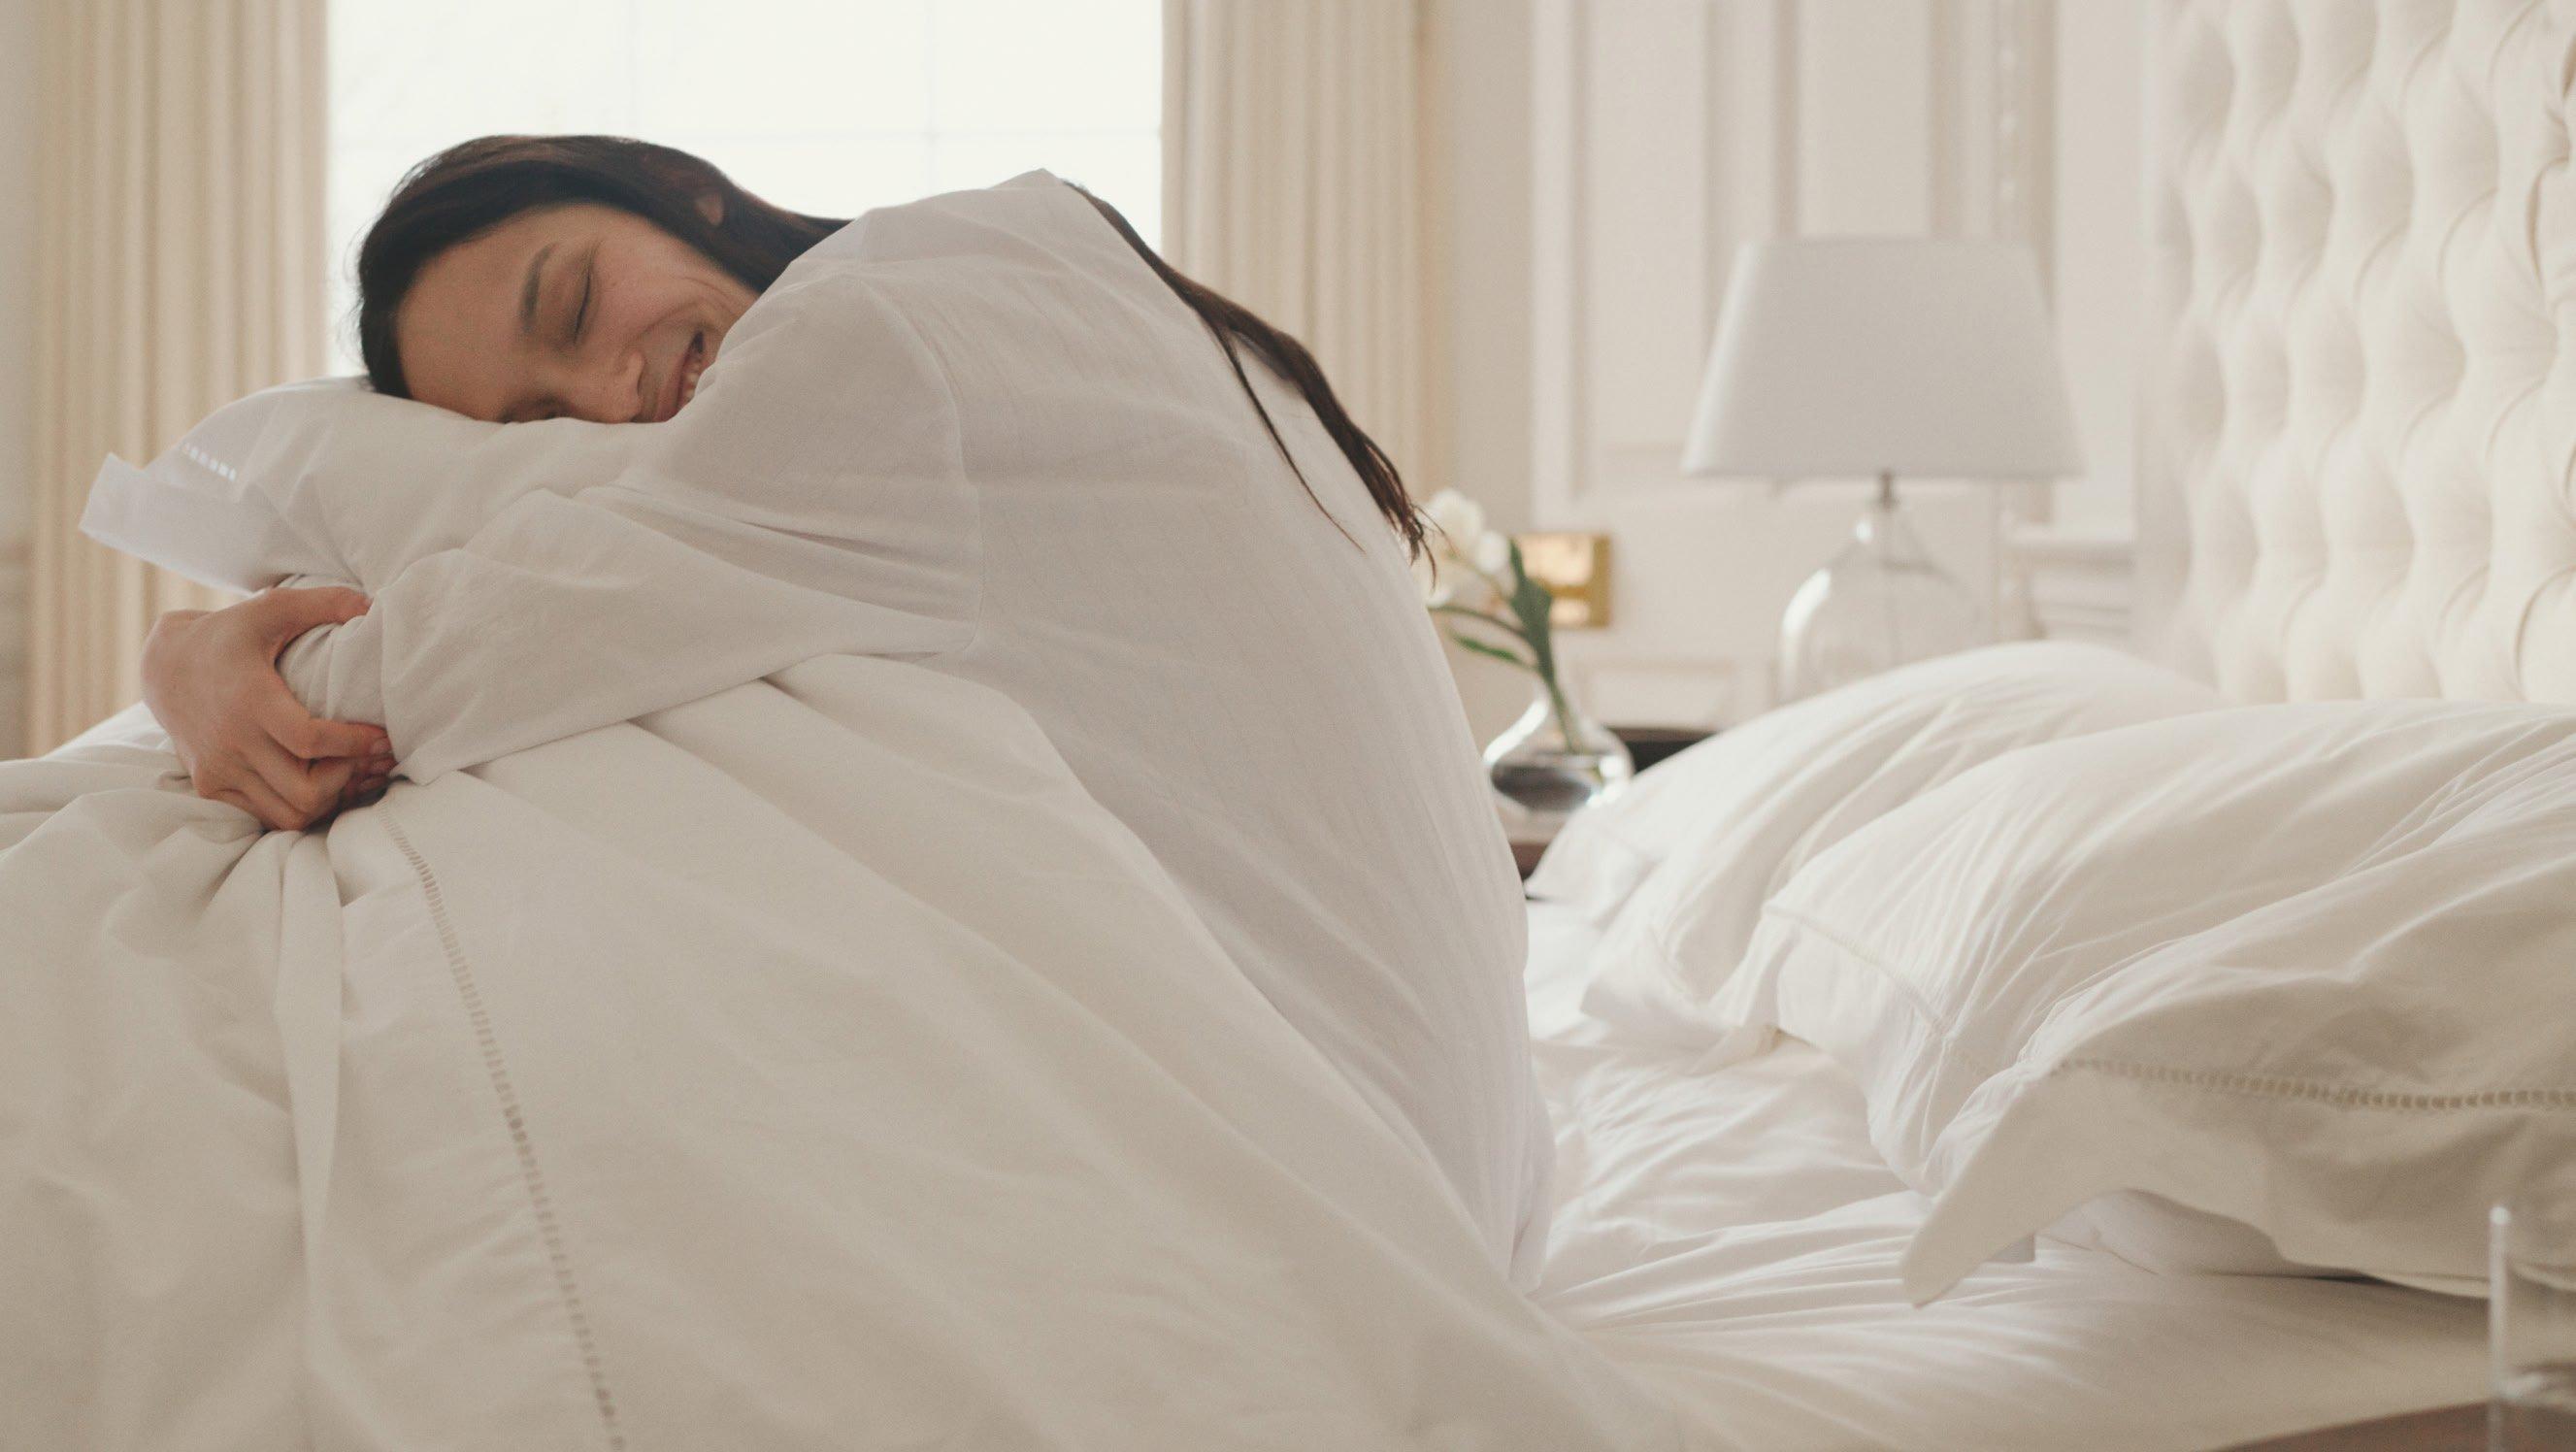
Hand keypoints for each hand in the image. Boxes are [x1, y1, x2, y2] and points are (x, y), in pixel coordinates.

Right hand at [142, 587, 395, 830]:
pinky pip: (268, 816)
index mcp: (249, 700)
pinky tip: (319, 781)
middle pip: (306, 790)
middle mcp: (231, 741)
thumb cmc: (229, 635)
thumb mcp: (271, 608)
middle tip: (367, 757)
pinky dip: (301, 807)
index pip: (310, 740)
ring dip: (328, 799)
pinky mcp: (211, 786)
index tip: (382, 737)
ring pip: (289, 814)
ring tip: (347, 770)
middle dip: (347, 778)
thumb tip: (372, 605)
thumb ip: (323, 603)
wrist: (166, 667)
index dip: (355, 744)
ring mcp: (218, 770)